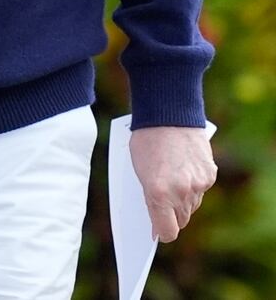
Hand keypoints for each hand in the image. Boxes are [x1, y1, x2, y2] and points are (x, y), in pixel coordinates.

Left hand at [130, 124, 216, 241]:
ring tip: (171, 184)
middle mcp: (181, 192)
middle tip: (162, 208)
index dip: (161, 232)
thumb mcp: (137, 170)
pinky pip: (201, 190)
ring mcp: (198, 184)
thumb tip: (156, 217)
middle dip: (171, 216)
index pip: (167, 231)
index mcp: (158, 192)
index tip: (156, 232)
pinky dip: (193, 186)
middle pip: (181, 220)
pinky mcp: (210, 174)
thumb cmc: (145, 140)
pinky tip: (183, 173)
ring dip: (182, 201)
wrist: (168, 115)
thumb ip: (149, 196)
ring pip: (192, 206)